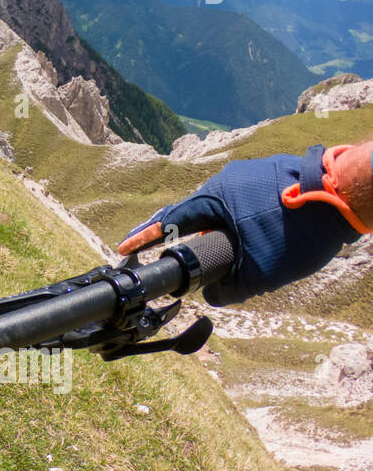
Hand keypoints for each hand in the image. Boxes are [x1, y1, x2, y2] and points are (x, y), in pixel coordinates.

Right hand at [118, 145, 362, 305]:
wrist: (346, 196)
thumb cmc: (299, 231)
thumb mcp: (262, 272)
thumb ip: (230, 288)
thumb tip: (214, 296)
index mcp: (214, 197)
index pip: (169, 220)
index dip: (145, 237)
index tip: (124, 247)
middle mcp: (226, 180)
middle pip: (193, 212)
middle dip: (180, 234)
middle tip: (166, 252)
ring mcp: (250, 175)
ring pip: (221, 207)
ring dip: (216, 229)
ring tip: (218, 252)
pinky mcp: (272, 176)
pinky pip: (243, 201)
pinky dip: (239, 221)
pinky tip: (251, 237)